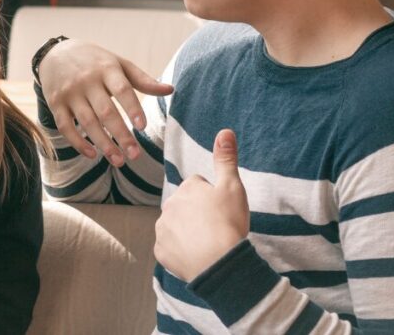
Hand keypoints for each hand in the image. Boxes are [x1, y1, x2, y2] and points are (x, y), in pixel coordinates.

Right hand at [38, 39, 172, 166]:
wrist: (56, 53)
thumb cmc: (95, 62)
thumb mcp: (118, 64)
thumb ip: (143, 79)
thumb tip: (170, 90)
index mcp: (106, 68)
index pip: (122, 89)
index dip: (132, 108)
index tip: (143, 127)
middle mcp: (87, 80)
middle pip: (105, 110)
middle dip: (120, 134)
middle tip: (135, 155)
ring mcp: (69, 92)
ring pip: (86, 122)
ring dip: (103, 143)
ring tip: (119, 161)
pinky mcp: (55, 103)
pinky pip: (65, 126)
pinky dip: (77, 143)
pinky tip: (92, 154)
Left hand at [154, 129, 249, 280]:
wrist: (219, 263)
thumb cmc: (228, 223)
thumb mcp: (232, 186)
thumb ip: (226, 158)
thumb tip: (225, 131)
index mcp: (187, 188)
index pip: (199, 187)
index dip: (213, 198)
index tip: (222, 211)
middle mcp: (169, 205)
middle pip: (186, 206)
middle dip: (198, 214)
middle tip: (216, 228)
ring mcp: (162, 229)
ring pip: (176, 226)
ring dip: (188, 232)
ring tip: (207, 244)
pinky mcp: (161, 251)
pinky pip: (171, 248)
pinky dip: (181, 252)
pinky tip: (196, 256)